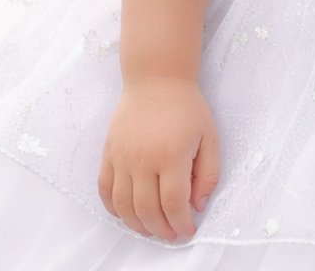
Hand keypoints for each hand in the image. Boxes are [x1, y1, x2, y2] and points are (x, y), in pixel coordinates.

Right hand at [98, 76, 219, 241]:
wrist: (156, 81)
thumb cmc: (187, 108)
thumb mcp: (210, 138)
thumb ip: (208, 174)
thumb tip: (198, 205)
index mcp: (171, 156)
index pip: (173, 203)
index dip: (180, 223)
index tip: (188, 231)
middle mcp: (142, 160)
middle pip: (146, 210)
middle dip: (160, 229)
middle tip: (172, 235)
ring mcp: (121, 159)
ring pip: (123, 206)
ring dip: (137, 225)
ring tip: (152, 229)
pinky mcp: (108, 155)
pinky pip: (105, 190)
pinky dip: (114, 208)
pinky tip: (128, 214)